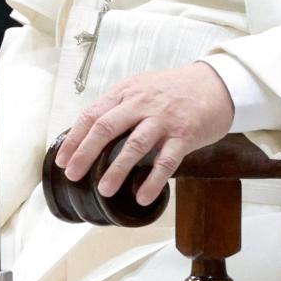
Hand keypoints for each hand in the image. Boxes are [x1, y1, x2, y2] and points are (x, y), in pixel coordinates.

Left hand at [54, 61, 233, 205]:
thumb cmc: (177, 90)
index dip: (74, 138)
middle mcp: (143, 103)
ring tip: (104, 189)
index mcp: (128, 91)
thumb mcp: (143, 88)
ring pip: (134, 145)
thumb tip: (91, 135)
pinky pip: (166, 160)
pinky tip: (142, 196)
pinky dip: (153, 180)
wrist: (218, 84)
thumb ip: (120, 106)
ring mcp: (164, 119)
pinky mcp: (185, 134)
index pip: (93, 114)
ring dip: (116, 169)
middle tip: (73, 175)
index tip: (62, 160)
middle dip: (85, 153)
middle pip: (106, 127)